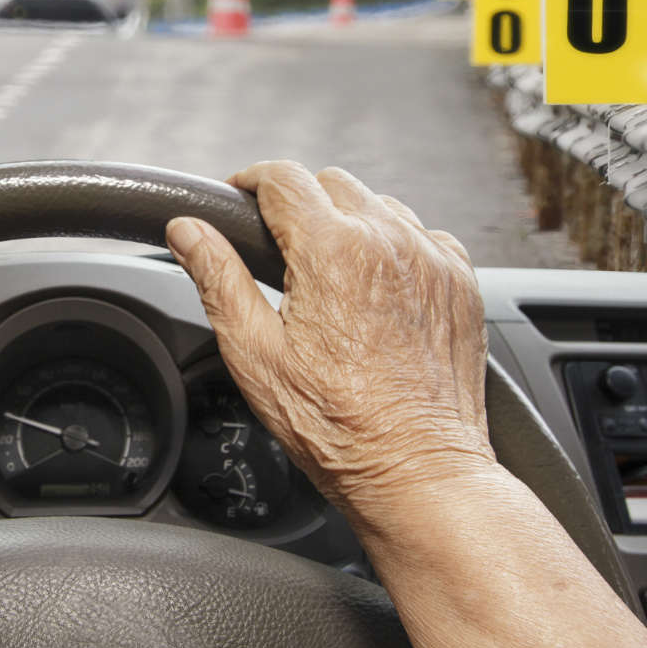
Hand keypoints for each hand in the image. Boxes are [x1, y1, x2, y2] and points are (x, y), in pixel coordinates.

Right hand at [166, 162, 495, 528]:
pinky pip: (422, 235)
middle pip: (331, 183)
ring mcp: (432, 259)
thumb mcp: (254, 353)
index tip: (237, 197)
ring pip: (379, 205)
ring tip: (325, 273)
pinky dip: (394, 246)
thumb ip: (217, 278)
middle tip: (275, 246)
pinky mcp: (460, 282)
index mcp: (332, 251)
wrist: (416, 469)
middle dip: (297, 202)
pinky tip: (374, 288)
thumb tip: (187, 232)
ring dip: (347, 222)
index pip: (282, 177)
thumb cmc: (336, 425)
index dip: (249, 181)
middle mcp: (389, 242)